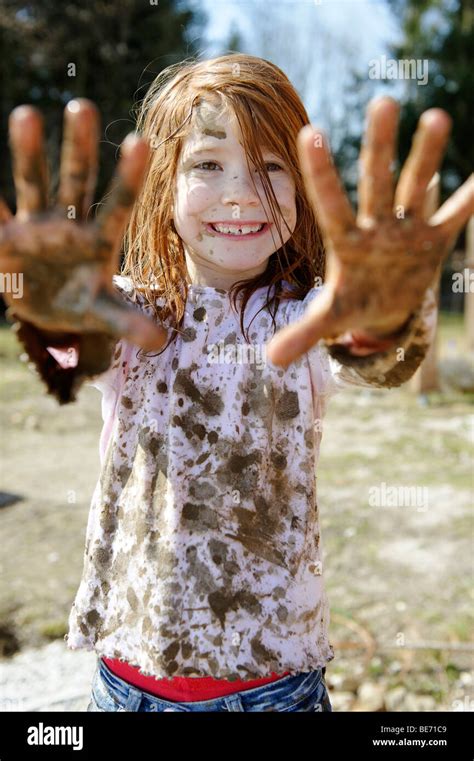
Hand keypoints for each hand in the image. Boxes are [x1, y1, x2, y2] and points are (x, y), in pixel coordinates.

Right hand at [0, 99, 167, 351]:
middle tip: (82, 106)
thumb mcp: (104, 314)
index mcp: (100, 239)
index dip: (128, 176)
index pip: (119, 204)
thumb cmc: (83, 302)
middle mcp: (70, 223)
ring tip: (27, 114)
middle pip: (76, 181)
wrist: (47, 308)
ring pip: (34, 184)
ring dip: (28, 152)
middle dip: (78, 149)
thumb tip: (159, 341)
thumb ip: (128, 323)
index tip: (141, 141)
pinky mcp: (6, 239)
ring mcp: (36, 226)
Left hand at [266, 97, 473, 366]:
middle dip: (379, 146)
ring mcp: (406, 230)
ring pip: (417, 187)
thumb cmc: (352, 304)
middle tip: (382, 102)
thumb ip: (303, 334)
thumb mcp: (330, 318)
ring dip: (426, 156)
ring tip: (435, 116)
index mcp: (347, 242)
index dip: (321, 173)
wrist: (384, 306)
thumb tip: (269, 360)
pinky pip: (454, 216)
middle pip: (376, 182)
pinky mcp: (433, 240)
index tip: (308, 131)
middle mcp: (376, 227)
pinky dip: (468, 200)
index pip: (331, 204)